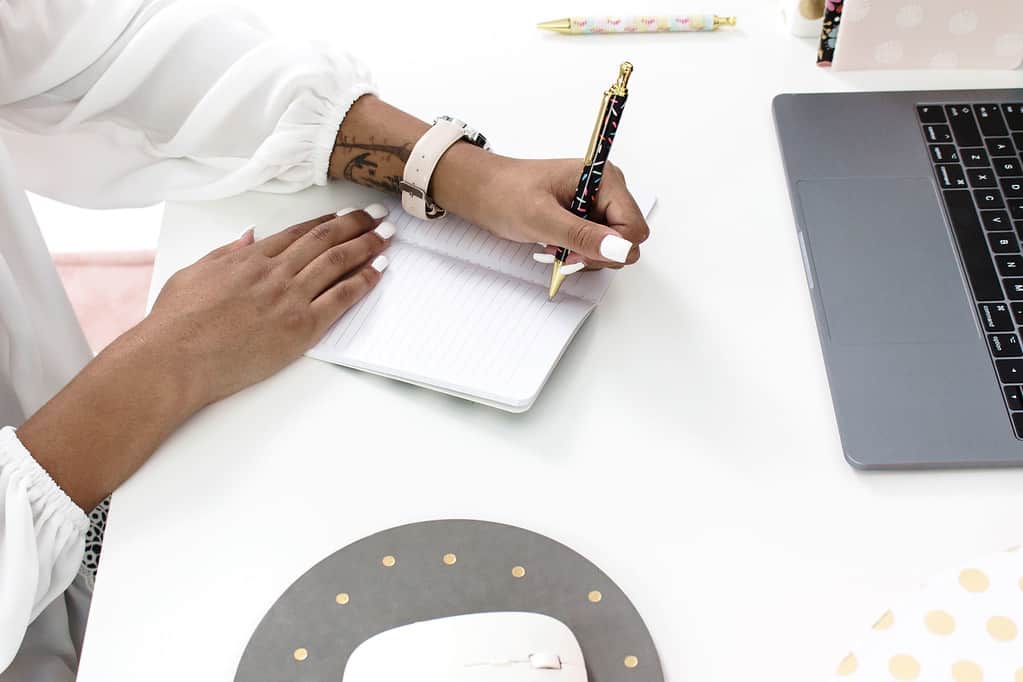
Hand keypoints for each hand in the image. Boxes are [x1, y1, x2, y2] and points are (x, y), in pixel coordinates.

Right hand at [145, 205, 393, 406]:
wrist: (175, 357)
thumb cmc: (176, 322)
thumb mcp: (195, 273)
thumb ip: (226, 253)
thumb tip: (248, 237)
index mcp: (249, 258)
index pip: (298, 233)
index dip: (326, 221)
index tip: (344, 214)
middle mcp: (274, 272)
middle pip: (324, 240)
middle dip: (355, 224)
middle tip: (378, 214)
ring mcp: (289, 297)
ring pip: (337, 262)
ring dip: (366, 245)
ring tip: (387, 235)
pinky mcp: (301, 326)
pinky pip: (341, 297)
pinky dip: (364, 281)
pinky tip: (380, 269)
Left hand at [433, 148, 649, 270]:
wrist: (483, 192)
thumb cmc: (506, 194)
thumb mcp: (542, 218)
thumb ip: (583, 235)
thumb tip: (621, 249)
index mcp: (605, 179)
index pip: (634, 228)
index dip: (610, 248)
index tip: (577, 252)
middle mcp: (607, 190)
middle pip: (625, 241)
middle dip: (595, 253)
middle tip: (563, 250)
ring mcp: (597, 204)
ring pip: (611, 248)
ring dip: (583, 255)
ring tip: (554, 245)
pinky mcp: (586, 217)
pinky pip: (595, 246)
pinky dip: (576, 253)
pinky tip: (555, 245)